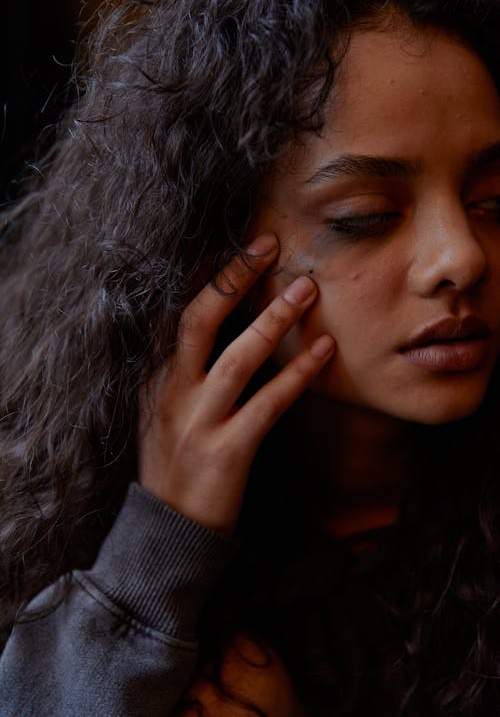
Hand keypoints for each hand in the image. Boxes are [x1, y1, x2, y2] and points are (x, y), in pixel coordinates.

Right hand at [137, 233, 334, 533]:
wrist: (165, 534)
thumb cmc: (172, 469)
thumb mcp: (164, 415)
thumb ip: (184, 376)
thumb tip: (219, 337)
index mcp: (157, 379)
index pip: (181, 315)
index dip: (211, 278)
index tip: (242, 248)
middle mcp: (173, 392)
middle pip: (200, 320)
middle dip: (234, 278)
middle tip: (269, 243)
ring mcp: (198, 421)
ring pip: (238, 356)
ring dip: (274, 318)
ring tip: (306, 288)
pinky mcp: (228, 450)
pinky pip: (269, 402)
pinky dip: (298, 373)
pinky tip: (323, 349)